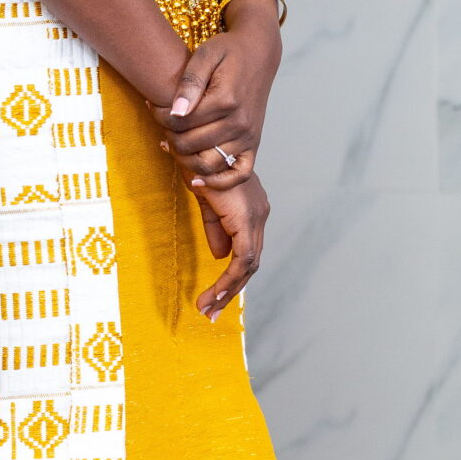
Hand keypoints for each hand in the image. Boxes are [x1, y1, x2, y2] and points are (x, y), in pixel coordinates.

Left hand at [152, 13, 280, 191]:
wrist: (258, 54)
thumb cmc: (228, 52)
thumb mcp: (205, 55)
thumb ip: (190, 82)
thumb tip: (176, 111)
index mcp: (226, 100)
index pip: (181, 122)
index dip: (160, 116)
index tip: (153, 105)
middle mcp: (240, 123)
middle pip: (190, 144)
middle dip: (168, 135)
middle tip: (161, 122)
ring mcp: (248, 136)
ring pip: (207, 164)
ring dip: (183, 158)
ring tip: (173, 142)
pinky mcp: (253, 144)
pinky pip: (237, 175)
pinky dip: (217, 182)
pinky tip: (196, 179)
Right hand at [195, 172, 268, 318]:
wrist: (202, 148)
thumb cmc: (201, 164)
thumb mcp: (206, 201)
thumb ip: (215, 227)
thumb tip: (218, 255)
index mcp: (251, 209)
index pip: (247, 250)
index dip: (232, 273)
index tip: (214, 294)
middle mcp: (259, 215)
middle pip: (251, 262)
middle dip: (231, 289)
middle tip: (211, 311)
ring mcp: (256, 218)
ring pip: (249, 266)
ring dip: (228, 290)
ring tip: (207, 308)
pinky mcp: (247, 222)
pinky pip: (243, 261)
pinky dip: (228, 280)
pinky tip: (213, 294)